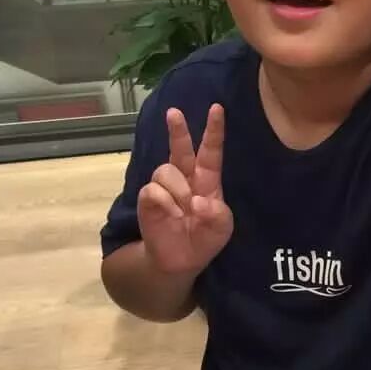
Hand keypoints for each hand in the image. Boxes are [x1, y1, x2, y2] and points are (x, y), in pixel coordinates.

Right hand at [137, 104, 233, 275]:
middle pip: (180, 148)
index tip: (217, 108)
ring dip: (178, 190)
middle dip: (177, 129)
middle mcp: (185, 178)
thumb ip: (217, 214)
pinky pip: (153, 190)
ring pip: (166, 170)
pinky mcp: (148, 199)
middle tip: (174, 112)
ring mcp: (164, 187)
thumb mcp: (221, 227)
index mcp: (207, 179)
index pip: (211, 151)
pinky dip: (165, 203)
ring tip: (185, 209)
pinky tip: (172, 215)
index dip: (214, 130)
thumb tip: (199, 201)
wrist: (181, 260)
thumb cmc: (205, 237)